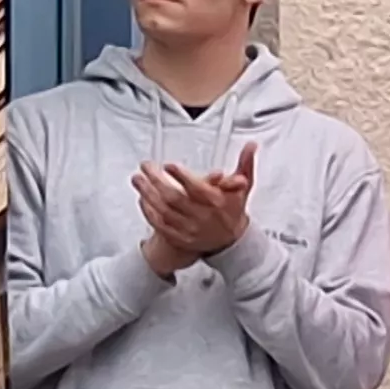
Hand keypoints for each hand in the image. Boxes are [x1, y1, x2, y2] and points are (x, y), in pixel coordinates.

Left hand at [136, 144, 258, 269]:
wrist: (230, 242)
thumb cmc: (233, 210)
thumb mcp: (244, 187)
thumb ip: (245, 164)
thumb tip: (251, 146)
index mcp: (216, 202)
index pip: (197, 188)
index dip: (181, 176)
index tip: (169, 165)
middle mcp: (201, 216)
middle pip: (174, 198)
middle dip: (156, 181)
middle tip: (146, 167)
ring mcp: (189, 229)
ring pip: (163, 211)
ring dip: (148, 194)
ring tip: (138, 179)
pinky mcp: (180, 238)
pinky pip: (160, 225)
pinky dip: (149, 211)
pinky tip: (142, 199)